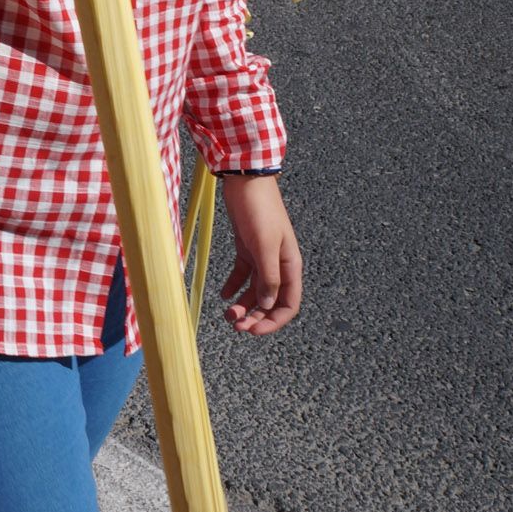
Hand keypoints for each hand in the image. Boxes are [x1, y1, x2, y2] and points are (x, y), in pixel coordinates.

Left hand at [218, 174, 302, 336]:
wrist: (246, 180)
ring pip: (255, 291)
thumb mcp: (264, 244)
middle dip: (255, 317)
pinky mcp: (247, 249)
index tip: (253, 331)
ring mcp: (262, 257)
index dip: (273, 322)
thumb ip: (268, 276)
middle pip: (270, 301)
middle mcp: (279, 265)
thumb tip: (268, 305)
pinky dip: (234, 287)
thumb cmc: (259, 209)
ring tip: (227, 314)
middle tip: (235, 326)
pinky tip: (222, 294)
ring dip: (243, 305)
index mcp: (290, 266)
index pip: (288, 304)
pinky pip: (243, 275)